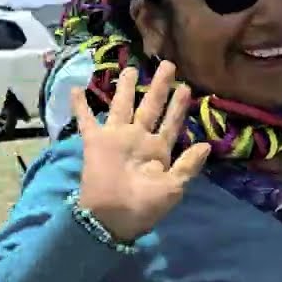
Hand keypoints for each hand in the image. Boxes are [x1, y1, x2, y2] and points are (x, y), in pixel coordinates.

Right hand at [71, 60, 210, 243]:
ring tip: (129, 68)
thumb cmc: (146, 204)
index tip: (185, 87)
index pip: (171, 122)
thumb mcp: (174, 186)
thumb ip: (188, 165)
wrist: (114, 217)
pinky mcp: (95, 141)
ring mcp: (116, 138)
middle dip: (158, 86)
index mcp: (158, 150)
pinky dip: (80, 106)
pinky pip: (86, 120)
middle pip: (150, 107)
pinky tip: (76, 88)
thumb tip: (206, 144)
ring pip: (122, 106)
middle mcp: (138, 139)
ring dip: (125, 88)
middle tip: (167, 64)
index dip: (178, 106)